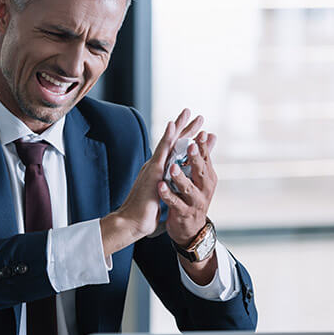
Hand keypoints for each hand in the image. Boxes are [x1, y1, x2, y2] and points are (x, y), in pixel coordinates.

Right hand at [100, 109, 203, 255]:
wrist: (132, 222)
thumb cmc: (145, 213)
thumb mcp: (162, 197)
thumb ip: (166, 190)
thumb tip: (170, 192)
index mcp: (160, 172)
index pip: (177, 154)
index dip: (188, 143)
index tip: (200, 133)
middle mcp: (157, 166)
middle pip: (174, 144)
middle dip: (186, 129)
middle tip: (198, 116)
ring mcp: (154, 167)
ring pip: (168, 142)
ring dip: (178, 126)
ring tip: (187, 113)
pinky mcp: (152, 171)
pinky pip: (161, 151)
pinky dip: (167, 137)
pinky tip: (172, 125)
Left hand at [158, 130, 217, 247]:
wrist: (191, 230)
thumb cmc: (194, 198)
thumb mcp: (201, 179)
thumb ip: (203, 157)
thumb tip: (211, 135)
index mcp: (208, 179)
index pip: (206, 159)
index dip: (203, 146)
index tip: (201, 133)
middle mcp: (204, 190)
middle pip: (200, 172)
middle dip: (195, 158)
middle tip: (190, 146)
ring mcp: (194, 202)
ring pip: (187, 188)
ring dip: (180, 177)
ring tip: (172, 167)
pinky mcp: (183, 213)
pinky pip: (174, 202)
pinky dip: (167, 194)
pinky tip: (160, 186)